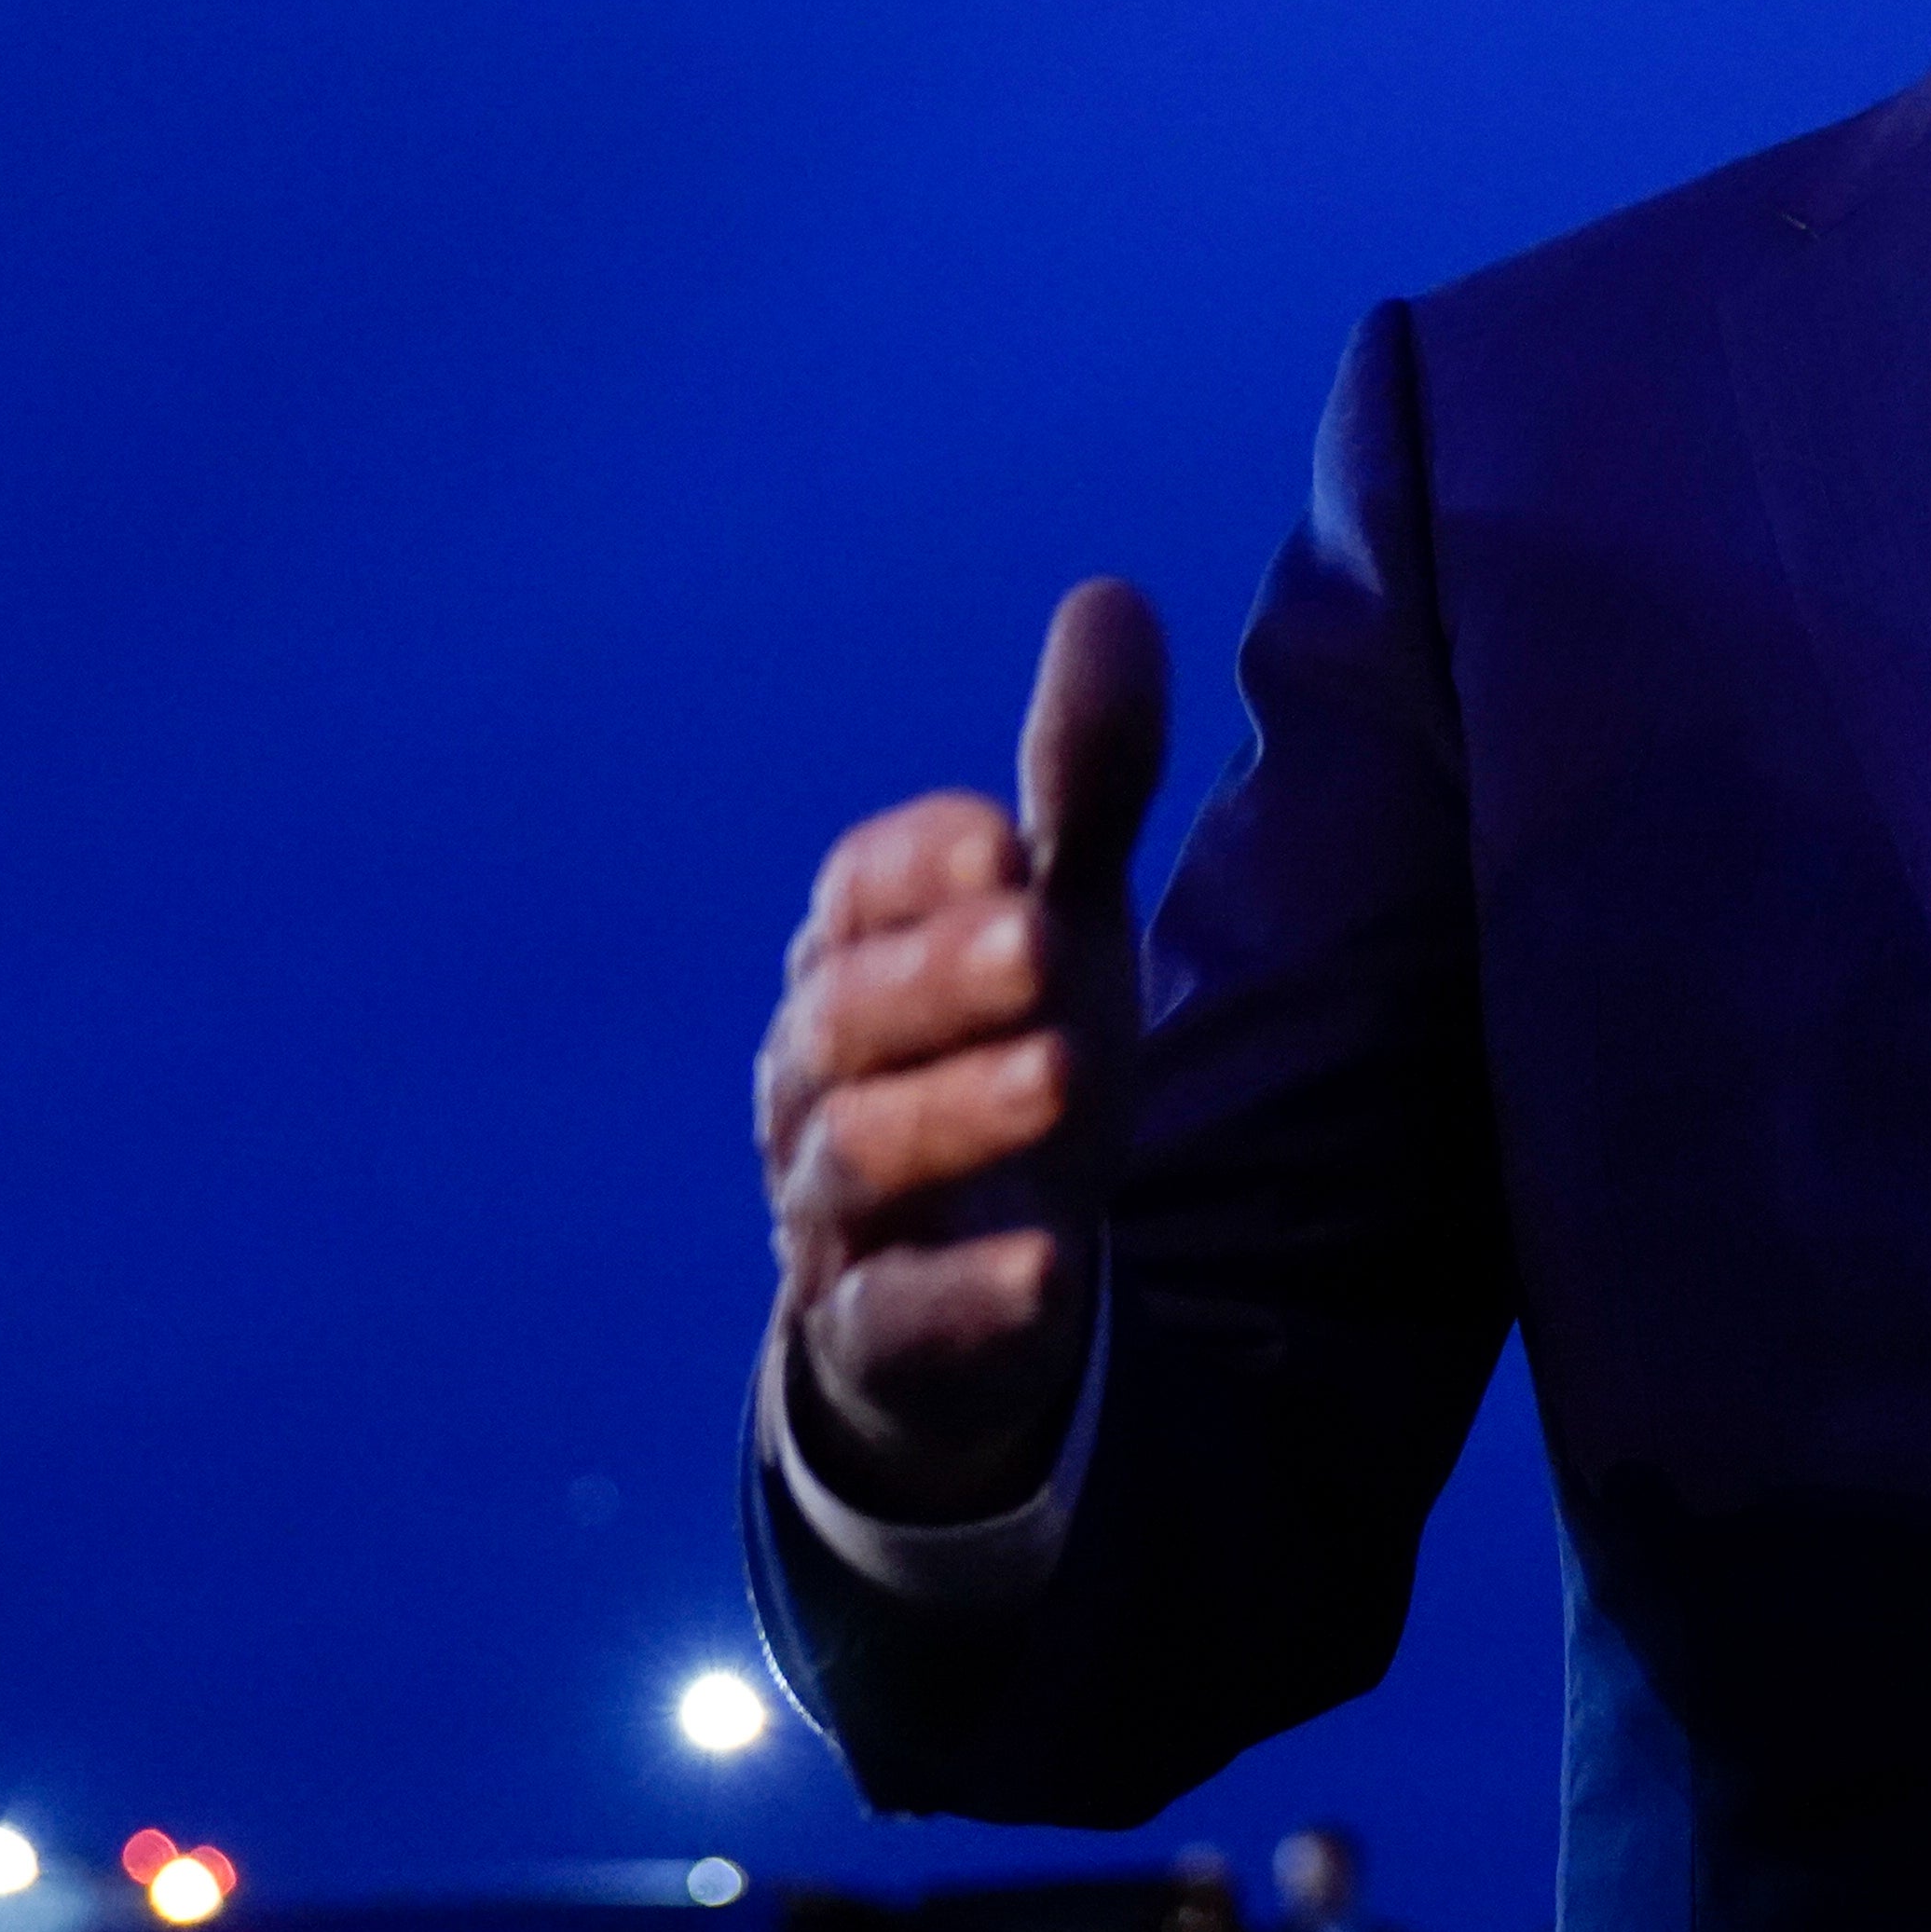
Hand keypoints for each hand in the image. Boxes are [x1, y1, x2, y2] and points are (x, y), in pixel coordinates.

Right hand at [759, 580, 1171, 1520]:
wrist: (966, 1293)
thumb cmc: (1004, 1062)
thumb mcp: (1058, 924)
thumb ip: (1084, 781)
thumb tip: (1112, 593)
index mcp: (853, 963)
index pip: (854, 895)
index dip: (920, 865)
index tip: (1009, 839)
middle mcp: (818, 1080)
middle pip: (847, 1018)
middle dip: (939, 976)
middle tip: (1046, 938)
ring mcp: (836, 1214)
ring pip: (859, 1155)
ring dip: (959, 1112)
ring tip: (1066, 1073)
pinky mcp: (878, 1338)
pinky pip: (897, 1318)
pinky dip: (968, 1297)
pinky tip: (1050, 1272)